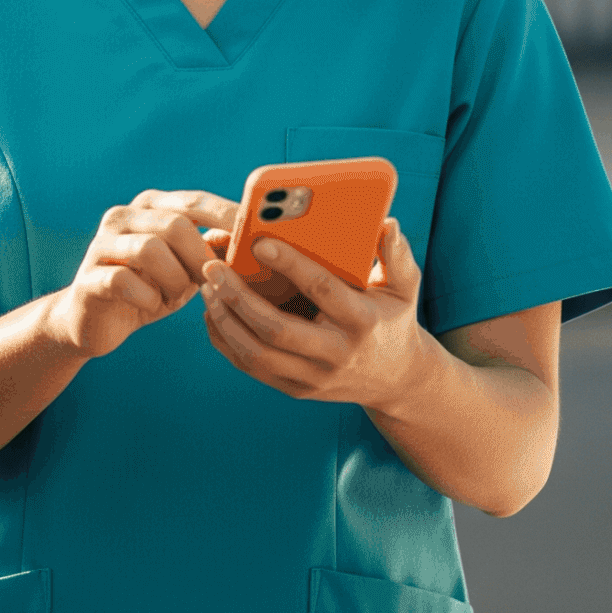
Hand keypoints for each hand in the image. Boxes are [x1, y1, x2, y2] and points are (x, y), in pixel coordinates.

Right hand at [44, 190, 237, 357]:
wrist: (93, 322)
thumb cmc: (148, 289)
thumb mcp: (186, 268)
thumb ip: (212, 249)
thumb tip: (252, 237)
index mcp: (151, 207)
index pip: (196, 201)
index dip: (228, 217)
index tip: (257, 237)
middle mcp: (123, 217)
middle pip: (175, 224)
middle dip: (201, 257)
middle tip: (212, 282)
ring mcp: (102, 245)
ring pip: (150, 250)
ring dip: (173, 280)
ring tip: (173, 295)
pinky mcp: (88, 277)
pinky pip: (124, 281)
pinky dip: (147, 298)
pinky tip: (150, 305)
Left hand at [199, 217, 432, 407]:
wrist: (395, 380)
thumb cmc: (393, 321)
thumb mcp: (403, 288)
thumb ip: (396, 255)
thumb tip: (387, 223)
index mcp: (361, 322)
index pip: (323, 290)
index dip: (291, 265)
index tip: (260, 243)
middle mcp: (336, 354)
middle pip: (276, 330)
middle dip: (239, 297)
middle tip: (212, 267)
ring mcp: (313, 377)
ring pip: (256, 354)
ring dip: (225, 320)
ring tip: (208, 287)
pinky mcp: (296, 389)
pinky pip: (251, 368)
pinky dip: (226, 341)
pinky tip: (213, 313)